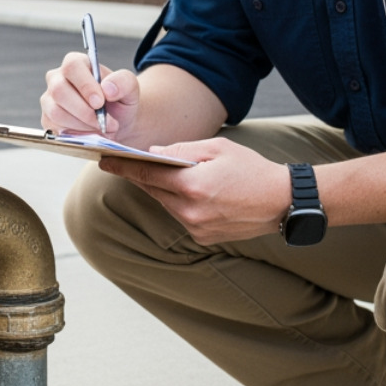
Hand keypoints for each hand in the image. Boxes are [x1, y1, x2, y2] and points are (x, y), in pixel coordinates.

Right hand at [41, 50, 139, 138]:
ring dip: (82, 125)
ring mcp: (49, 100)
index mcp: (76, 63)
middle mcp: (57, 79)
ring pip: (56, 112)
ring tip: (102, 128)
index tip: (100, 102)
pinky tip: (91, 134)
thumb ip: (123, 82)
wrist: (116, 121)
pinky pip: (56, 129)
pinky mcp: (48, 119)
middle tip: (105, 122)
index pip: (72, 67)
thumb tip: (107, 88)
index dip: (85, 85)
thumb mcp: (130, 88)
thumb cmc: (119, 100)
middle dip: (84, 111)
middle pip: (59, 91)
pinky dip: (77, 134)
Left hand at [101, 137, 291, 245]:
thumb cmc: (252, 169)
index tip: (103, 160)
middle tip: (120, 162)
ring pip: (165, 204)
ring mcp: (196, 228)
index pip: (147, 174)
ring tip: (153, 173)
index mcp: (193, 186)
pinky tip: (184, 191)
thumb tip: (152, 154)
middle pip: (153, 190)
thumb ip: (182, 151)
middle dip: (139, 175)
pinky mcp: (203, 237)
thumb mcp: (217, 148)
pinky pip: (180, 216)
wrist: (282, 202)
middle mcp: (191, 211)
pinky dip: (177, 203)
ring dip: (159, 189)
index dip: (122, 166)